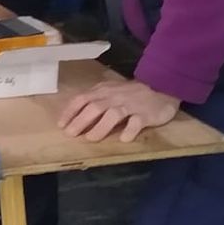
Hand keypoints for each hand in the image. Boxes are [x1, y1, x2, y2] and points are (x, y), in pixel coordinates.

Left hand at [59, 79, 180, 142]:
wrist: (162, 86)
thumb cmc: (132, 92)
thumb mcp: (111, 91)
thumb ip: (96, 100)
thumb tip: (76, 115)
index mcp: (103, 91)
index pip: (82, 99)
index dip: (70, 112)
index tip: (61, 125)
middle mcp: (114, 97)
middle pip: (94, 107)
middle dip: (80, 121)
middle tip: (71, 134)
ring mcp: (130, 105)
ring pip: (113, 114)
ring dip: (101, 127)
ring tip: (91, 139)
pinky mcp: (145, 114)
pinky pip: (136, 122)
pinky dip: (130, 130)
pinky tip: (124, 139)